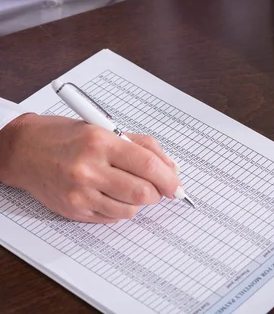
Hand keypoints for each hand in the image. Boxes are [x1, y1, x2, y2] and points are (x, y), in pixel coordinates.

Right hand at [0, 114, 181, 222]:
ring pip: (129, 210)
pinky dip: (120, 208)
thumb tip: (170, 168)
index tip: (177, 185)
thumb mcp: (106, 128)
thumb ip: (143, 146)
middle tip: (158, 188)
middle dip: (158, 193)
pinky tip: (112, 194)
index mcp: (101, 143)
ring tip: (130, 187)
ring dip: (138, 202)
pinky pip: (111, 217)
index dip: (169, 179)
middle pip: (142, 193)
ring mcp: (79, 193)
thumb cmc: (67, 137)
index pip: (148, 165)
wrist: (24, 151)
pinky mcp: (73, 210)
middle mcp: (89, 169)